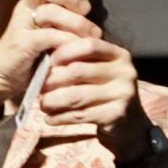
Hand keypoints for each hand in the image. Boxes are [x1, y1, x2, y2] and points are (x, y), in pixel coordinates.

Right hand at [0, 0, 98, 109]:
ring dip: (75, 22)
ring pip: (48, 11)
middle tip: (85, 11)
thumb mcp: (47, 27)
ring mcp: (20, 25)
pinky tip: (74, 49)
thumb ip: (62, 14)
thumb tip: (88, 6)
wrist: (0, 77)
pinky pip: (48, 36)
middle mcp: (24, 7)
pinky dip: (67, 41)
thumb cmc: (29, 53)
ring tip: (90, 35)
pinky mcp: (21, 45)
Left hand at [38, 35, 151, 163]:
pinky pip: (79, 115)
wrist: (128, 123)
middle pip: (77, 71)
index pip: (89, 45)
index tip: (49, 61)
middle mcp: (125, 71)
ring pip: (75, 96)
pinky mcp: (116, 114)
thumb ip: (79, 59)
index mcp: (119, 54)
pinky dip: (60, 117)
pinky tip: (50, 118)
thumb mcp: (98, 70)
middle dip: (52, 80)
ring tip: (42, 104)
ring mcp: (123, 93)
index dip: (65, 51)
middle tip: (39, 87)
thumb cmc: (104, 91)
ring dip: (52, 101)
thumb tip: (44, 55)